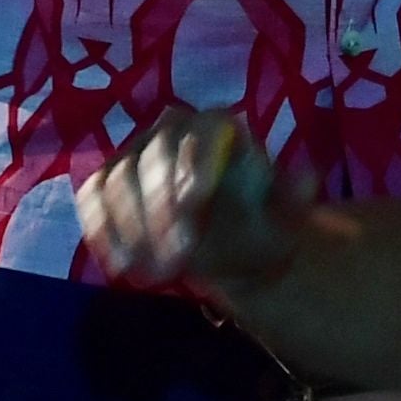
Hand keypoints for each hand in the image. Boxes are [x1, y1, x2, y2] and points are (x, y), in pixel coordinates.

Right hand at [73, 112, 292, 295]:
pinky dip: (102, 228)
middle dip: (160, 209)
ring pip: (118, 177)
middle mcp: (172, 129)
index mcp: (219, 127)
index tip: (193, 202)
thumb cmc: (258, 222)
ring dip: (132, 228)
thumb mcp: (284, 216)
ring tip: (155, 273)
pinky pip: (94, 195)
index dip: (195, 161)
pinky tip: (121, 265)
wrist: (228, 241)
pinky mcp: (108, 179)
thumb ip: (293, 198)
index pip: (202, 131)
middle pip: (154, 155)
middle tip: (178, 259)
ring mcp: (135, 152)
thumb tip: (307, 177)